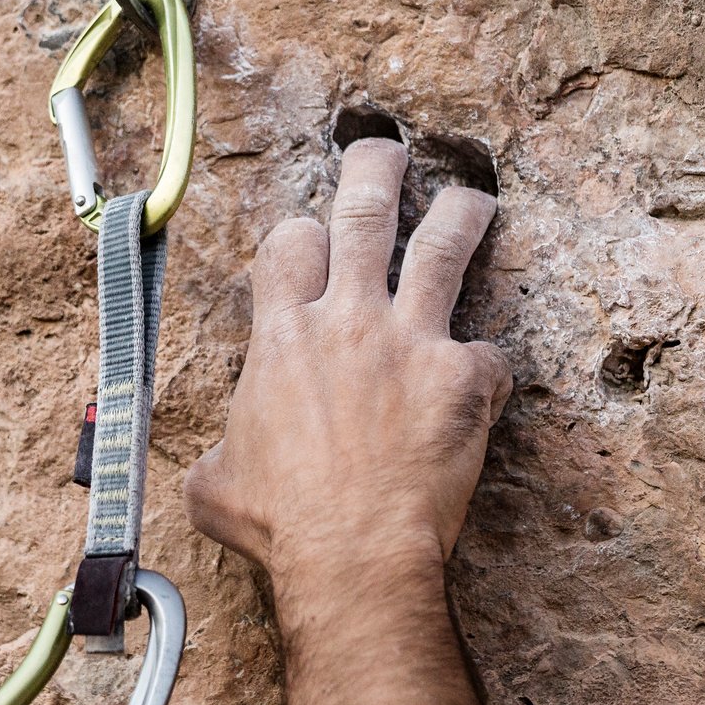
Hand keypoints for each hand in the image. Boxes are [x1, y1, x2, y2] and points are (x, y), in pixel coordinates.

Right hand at [183, 138, 510, 608]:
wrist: (351, 552)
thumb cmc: (279, 523)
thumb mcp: (213, 484)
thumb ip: (217, 453)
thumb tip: (213, 465)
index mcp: (283, 335)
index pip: (289, 243)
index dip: (301, 234)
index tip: (311, 240)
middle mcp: (348, 320)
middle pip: (364, 212)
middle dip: (376, 170)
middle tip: (388, 152)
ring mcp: (411, 341)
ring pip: (443, 246)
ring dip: (461, 214)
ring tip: (475, 200)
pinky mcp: (463, 376)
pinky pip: (491, 352)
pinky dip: (489, 366)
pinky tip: (488, 382)